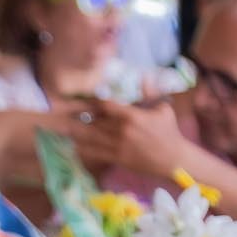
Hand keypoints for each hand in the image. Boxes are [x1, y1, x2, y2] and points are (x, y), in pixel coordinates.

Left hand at [68, 99, 189, 181]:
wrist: (173, 159)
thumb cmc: (169, 131)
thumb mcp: (163, 109)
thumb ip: (150, 93)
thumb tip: (144, 76)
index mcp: (132, 116)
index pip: (107, 106)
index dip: (94, 102)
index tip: (85, 100)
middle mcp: (122, 131)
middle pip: (95, 121)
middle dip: (81, 116)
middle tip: (65, 112)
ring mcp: (118, 146)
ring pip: (91, 137)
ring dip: (76, 132)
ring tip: (62, 127)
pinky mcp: (117, 158)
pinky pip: (95, 153)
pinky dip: (83, 149)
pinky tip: (72, 145)